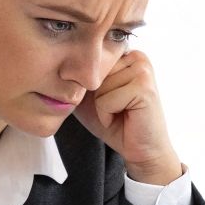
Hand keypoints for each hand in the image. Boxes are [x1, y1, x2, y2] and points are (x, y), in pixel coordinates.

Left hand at [73, 49, 182, 183]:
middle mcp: (137, 57)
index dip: (90, 89)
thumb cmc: (115, 123)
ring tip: (121, 112)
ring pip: (98, 87)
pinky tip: (125, 117)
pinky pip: (105, 100)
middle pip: (92, 73)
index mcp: (126, 54)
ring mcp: (143, 70)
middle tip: (116, 108)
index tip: (110, 100)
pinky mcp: (144, 87)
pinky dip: (107, 115)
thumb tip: (61, 67)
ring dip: (102, 108)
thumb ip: (79, 78)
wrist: (141, 150)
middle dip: (97, 98)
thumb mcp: (89, 96)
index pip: (88, 63)